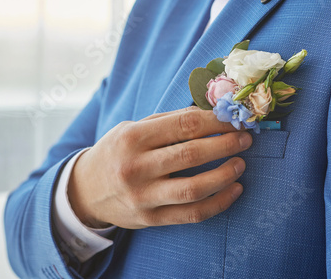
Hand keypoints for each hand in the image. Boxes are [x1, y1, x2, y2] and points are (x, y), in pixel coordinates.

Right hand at [67, 107, 251, 228]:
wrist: (85, 191)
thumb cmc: (116, 152)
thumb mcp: (133, 128)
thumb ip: (169, 120)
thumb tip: (210, 111)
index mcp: (132, 138)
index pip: (184, 125)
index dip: (216, 121)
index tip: (234, 118)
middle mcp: (136, 167)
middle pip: (191, 154)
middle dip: (226, 144)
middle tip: (245, 139)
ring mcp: (143, 196)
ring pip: (194, 189)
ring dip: (224, 175)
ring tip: (240, 164)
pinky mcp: (151, 219)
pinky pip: (191, 214)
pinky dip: (218, 203)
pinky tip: (234, 190)